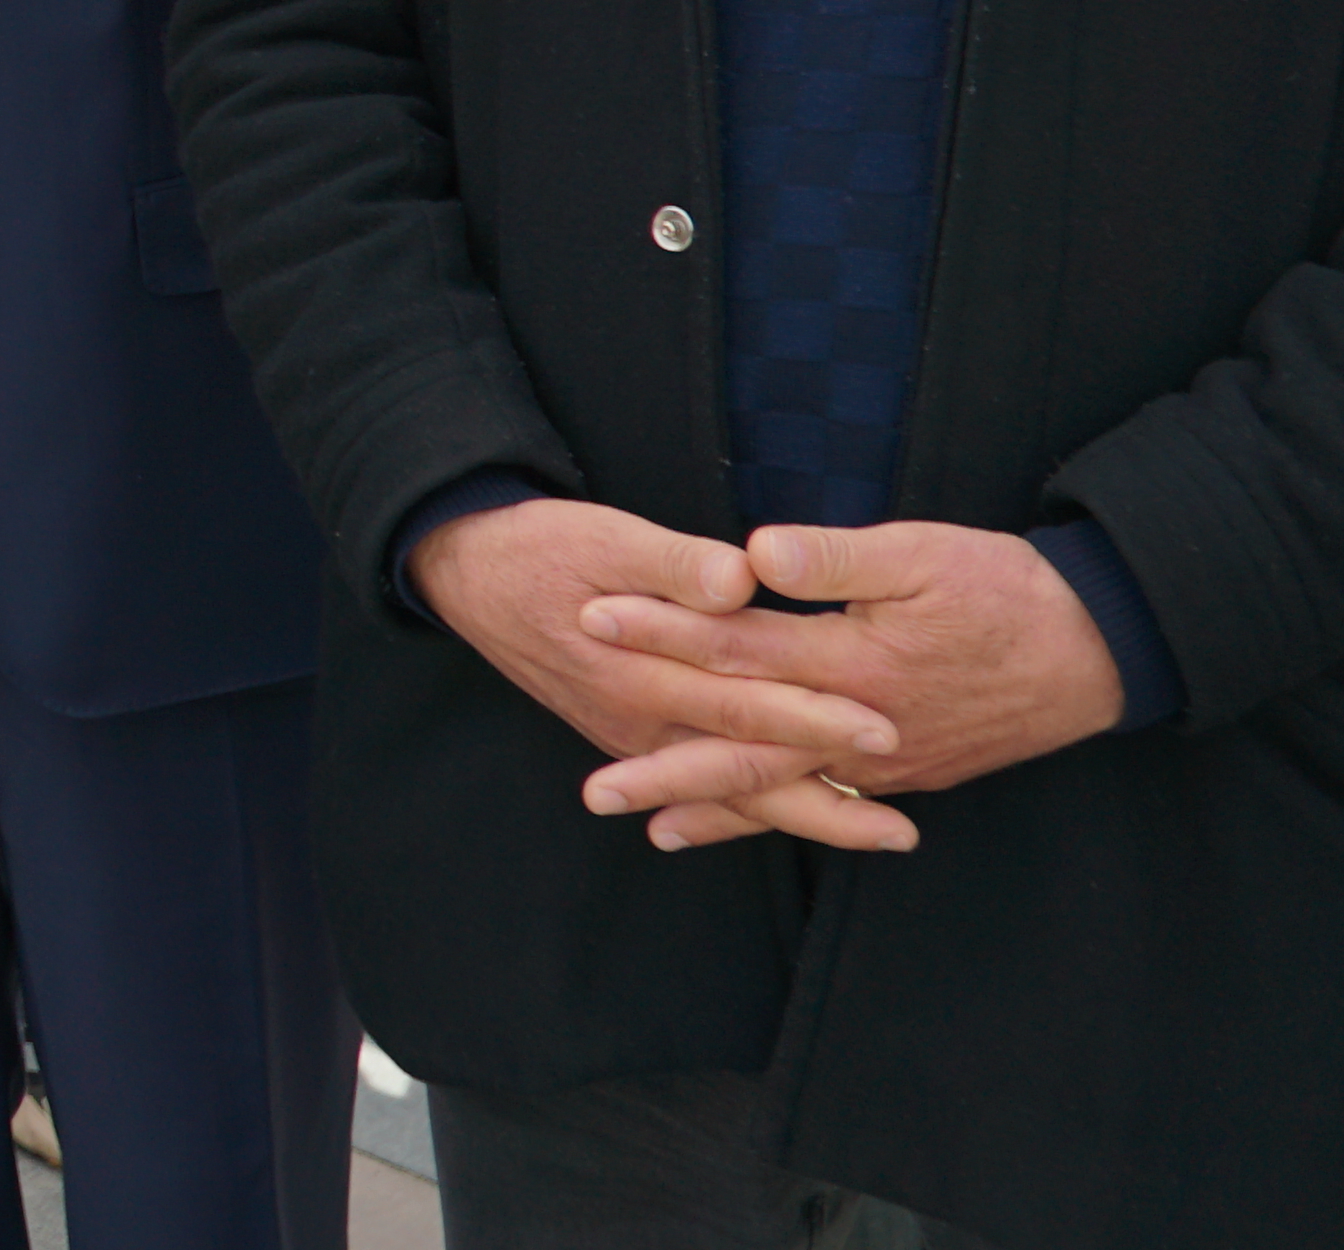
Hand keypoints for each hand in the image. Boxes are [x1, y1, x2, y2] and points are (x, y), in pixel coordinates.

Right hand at [409, 498, 907, 855]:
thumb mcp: (602, 535)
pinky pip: (702, 785)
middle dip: (826, 795)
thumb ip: (674, 561)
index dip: (811, 716)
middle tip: (902, 825)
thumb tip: (739, 580)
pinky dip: (752, 812)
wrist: (466, 573)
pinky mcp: (628, 735)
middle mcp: (638, 718)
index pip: (742, 700)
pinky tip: (796, 820)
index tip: (879, 727)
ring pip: (731, 790)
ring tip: (884, 833)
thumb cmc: (539, 546)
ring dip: (806, 816)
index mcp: (639, 669)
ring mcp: (631, 735)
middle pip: (746, 768)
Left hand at [569, 519, 1131, 841]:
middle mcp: (861, 727)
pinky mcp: (903, 775)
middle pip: (746, 748)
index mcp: (854, 661)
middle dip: (667, 766)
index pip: (738, 645)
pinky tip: (731, 827)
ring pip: (783, 790)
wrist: (1096, 653)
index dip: (662, 630)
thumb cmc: (1006, 591)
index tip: (593, 620)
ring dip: (713, 808)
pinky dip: (774, 817)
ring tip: (643, 824)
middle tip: (592, 791)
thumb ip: (837, 556)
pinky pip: (824, 804)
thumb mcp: (924, 553)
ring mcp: (883, 762)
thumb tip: (754, 551)